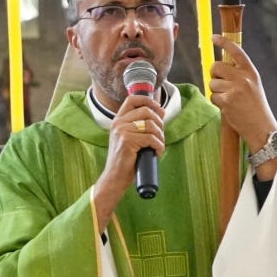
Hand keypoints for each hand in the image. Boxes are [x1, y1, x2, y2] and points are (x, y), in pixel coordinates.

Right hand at [92, 94, 165, 224]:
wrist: (115, 177)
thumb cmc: (126, 159)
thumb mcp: (133, 138)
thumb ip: (144, 124)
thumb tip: (161, 111)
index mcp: (118, 120)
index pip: (132, 99)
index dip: (148, 100)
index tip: (158, 108)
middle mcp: (118, 123)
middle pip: (146, 111)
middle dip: (159, 123)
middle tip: (160, 135)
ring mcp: (122, 131)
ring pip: (151, 125)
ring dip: (160, 136)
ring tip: (158, 146)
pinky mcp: (127, 141)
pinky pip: (151, 138)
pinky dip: (159, 146)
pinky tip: (156, 153)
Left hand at [209, 37, 276, 176]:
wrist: (262, 127)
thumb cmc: (256, 107)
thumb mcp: (253, 85)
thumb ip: (240, 74)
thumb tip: (221, 66)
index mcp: (251, 72)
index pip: (236, 51)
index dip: (224, 42)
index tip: (214, 37)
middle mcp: (243, 78)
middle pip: (216, 66)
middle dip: (214, 74)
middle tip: (221, 83)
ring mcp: (234, 89)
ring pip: (212, 82)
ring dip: (216, 91)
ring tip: (229, 99)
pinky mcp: (226, 101)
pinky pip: (212, 96)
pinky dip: (217, 102)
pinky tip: (228, 107)